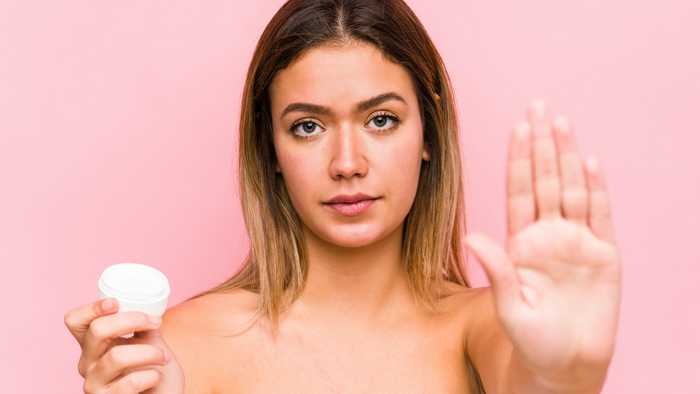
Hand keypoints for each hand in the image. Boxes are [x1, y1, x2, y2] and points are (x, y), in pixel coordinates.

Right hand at [64, 298, 183, 392]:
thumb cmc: (155, 373)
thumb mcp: (150, 344)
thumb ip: (144, 327)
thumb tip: (148, 307)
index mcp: (94, 345)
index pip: (76, 321)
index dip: (92, 308)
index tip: (116, 302)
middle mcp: (88, 363)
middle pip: (97, 330)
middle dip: (131, 320)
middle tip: (156, 323)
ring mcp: (94, 385)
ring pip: (116, 356)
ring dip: (149, 352)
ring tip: (164, 357)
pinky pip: (129, 382)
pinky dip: (150, 376)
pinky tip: (156, 378)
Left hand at [465, 100, 621, 387]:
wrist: (564, 364)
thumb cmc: (531, 339)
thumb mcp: (509, 305)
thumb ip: (497, 269)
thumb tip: (473, 236)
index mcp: (522, 242)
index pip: (520, 191)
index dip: (519, 159)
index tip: (517, 127)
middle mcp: (549, 235)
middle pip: (546, 180)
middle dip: (542, 144)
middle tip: (538, 106)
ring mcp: (577, 242)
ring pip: (572, 190)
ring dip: (567, 157)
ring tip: (561, 123)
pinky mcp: (604, 256)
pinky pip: (601, 216)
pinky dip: (597, 189)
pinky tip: (590, 162)